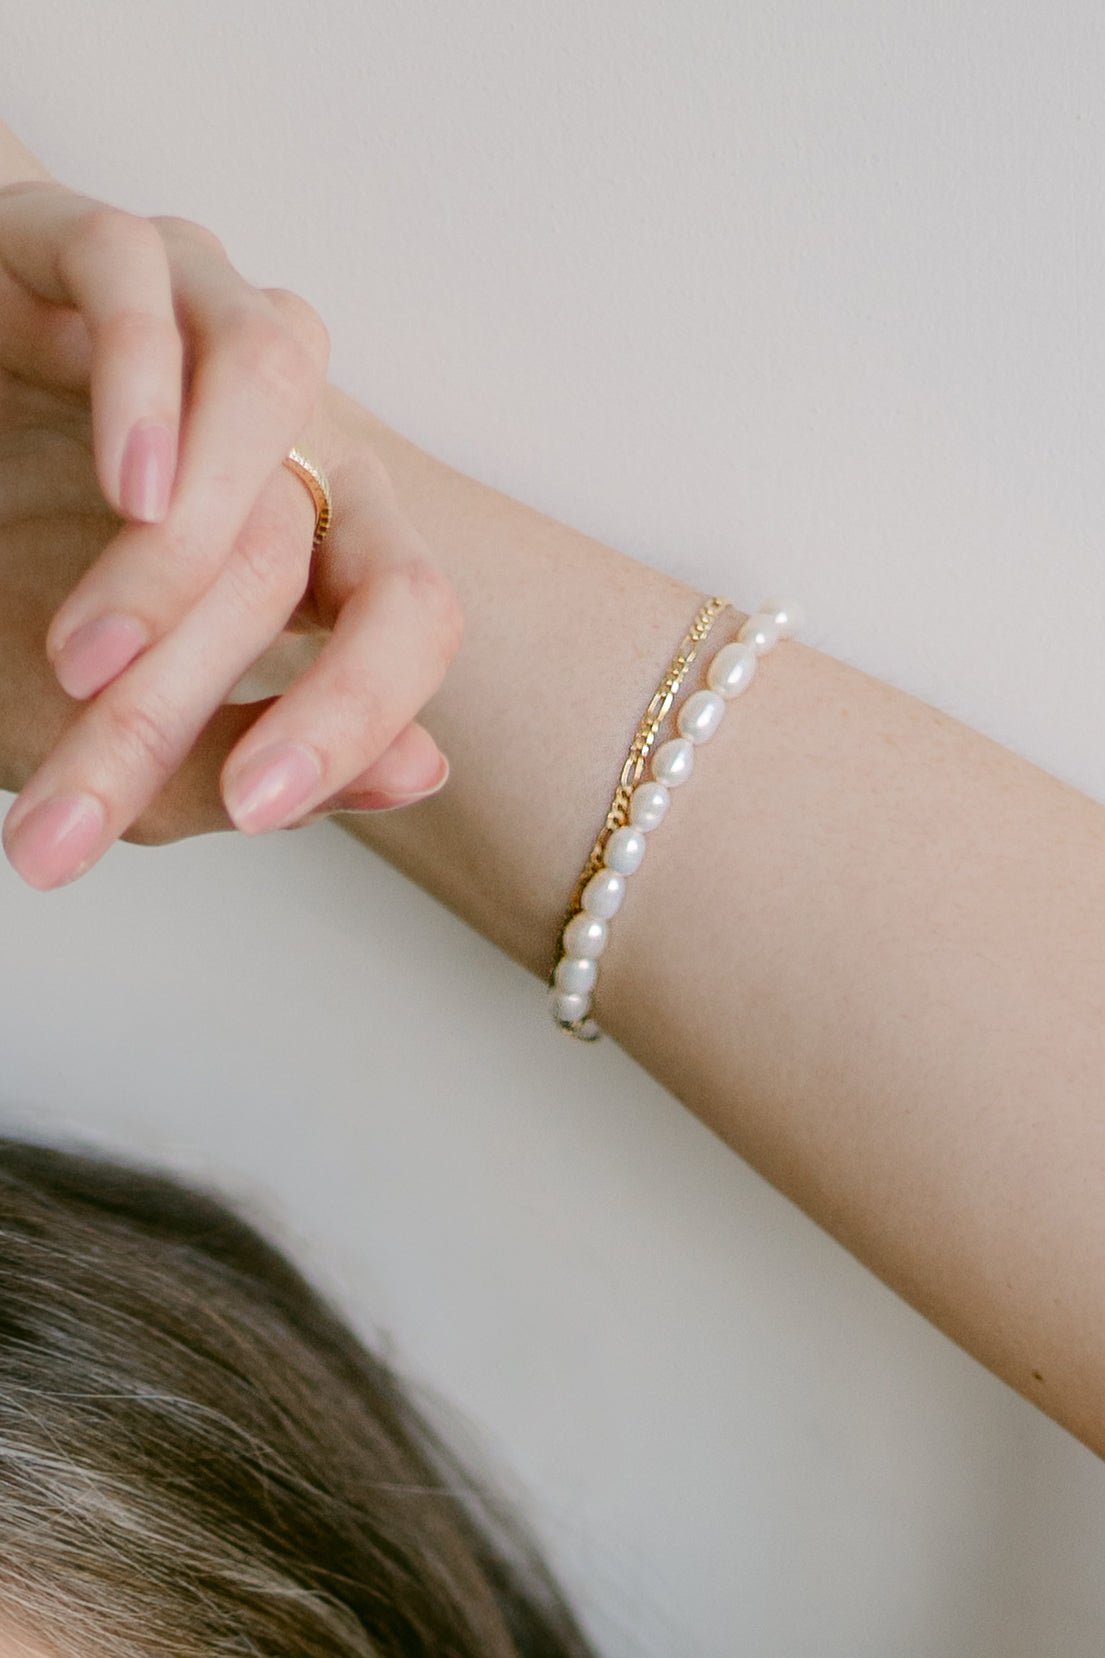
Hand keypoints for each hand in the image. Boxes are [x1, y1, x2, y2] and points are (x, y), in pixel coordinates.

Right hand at [0, 180, 459, 888]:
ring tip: (92, 658)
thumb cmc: (20, 579)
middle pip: (300, 538)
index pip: (408, 612)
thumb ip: (254, 750)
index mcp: (320, 530)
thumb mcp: (125, 706)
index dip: (356, 712)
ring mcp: (204, 318)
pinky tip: (127, 487)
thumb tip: (420, 771)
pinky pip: (145, 281)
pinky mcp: (101, 243)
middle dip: (181, 689)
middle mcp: (287, 423)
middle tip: (90, 778)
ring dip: (181, 553)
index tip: (249, 809)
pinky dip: (143, 386)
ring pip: (262, 391)